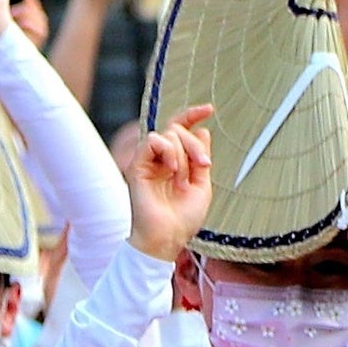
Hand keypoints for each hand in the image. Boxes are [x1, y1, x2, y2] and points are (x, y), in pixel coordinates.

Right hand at [125, 106, 214, 260]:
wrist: (167, 237)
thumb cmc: (183, 218)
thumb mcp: (202, 186)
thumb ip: (201, 159)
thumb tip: (202, 131)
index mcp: (175, 162)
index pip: (181, 130)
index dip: (193, 116)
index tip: (209, 109)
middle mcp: (160, 159)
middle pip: (177, 129)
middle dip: (194, 143)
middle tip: (203, 164)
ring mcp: (148, 161)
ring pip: (168, 134)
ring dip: (183, 153)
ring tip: (182, 177)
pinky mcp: (137, 165)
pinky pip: (153, 141)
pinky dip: (168, 151)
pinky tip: (172, 170)